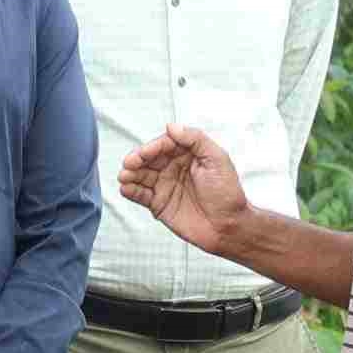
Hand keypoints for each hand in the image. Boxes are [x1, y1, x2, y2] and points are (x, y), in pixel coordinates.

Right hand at [119, 126, 250, 258]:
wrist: (228, 226)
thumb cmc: (227, 193)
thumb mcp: (217, 159)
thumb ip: (195, 139)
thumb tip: (172, 126)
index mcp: (187, 154)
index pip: (165, 144)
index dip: (154, 146)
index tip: (146, 152)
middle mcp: (173, 168)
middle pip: (149, 158)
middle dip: (137, 158)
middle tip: (131, 162)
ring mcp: (164, 185)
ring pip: (141, 175)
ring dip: (130, 174)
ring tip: (124, 176)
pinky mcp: (158, 204)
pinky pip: (140, 195)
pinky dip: (130, 191)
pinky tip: (126, 188)